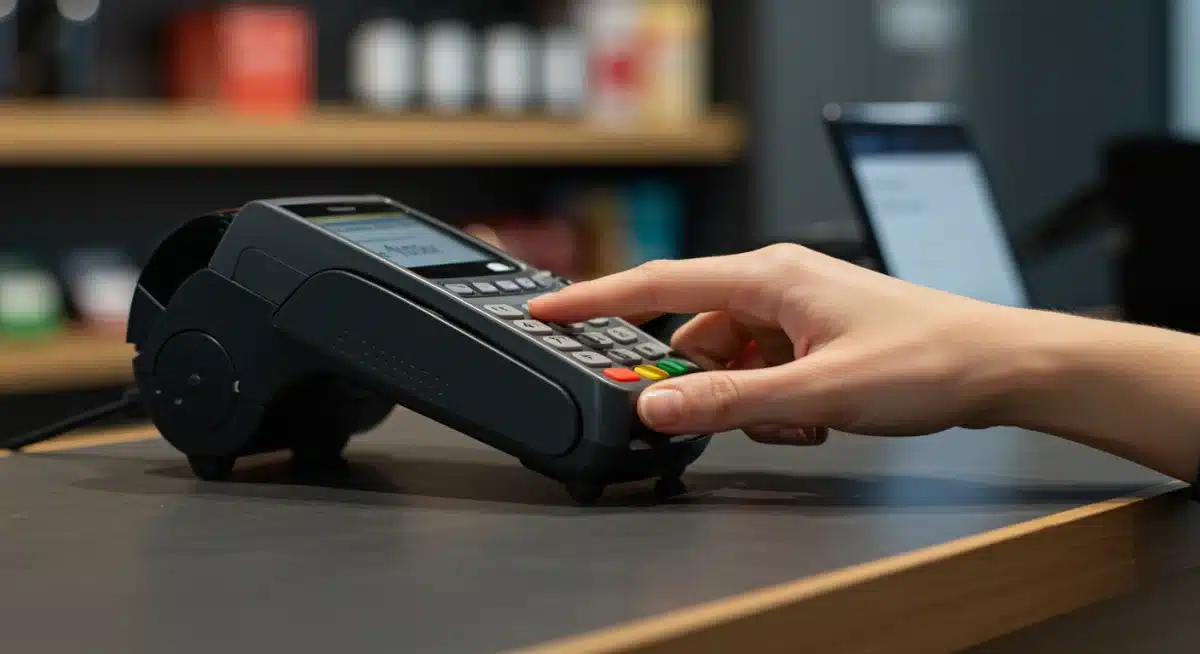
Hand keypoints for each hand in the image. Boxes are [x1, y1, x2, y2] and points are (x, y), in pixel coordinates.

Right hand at [528, 244, 1034, 445]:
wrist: (999, 365)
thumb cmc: (926, 359)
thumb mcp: (818, 391)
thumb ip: (730, 402)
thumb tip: (655, 406)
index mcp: (767, 276)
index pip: (658, 284)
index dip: (594, 298)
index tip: (547, 310)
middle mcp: (776, 284)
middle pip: (694, 335)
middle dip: (697, 384)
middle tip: (715, 419)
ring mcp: (797, 311)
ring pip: (731, 361)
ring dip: (746, 400)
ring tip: (799, 422)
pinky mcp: (814, 336)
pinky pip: (765, 371)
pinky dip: (775, 402)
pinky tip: (814, 420)